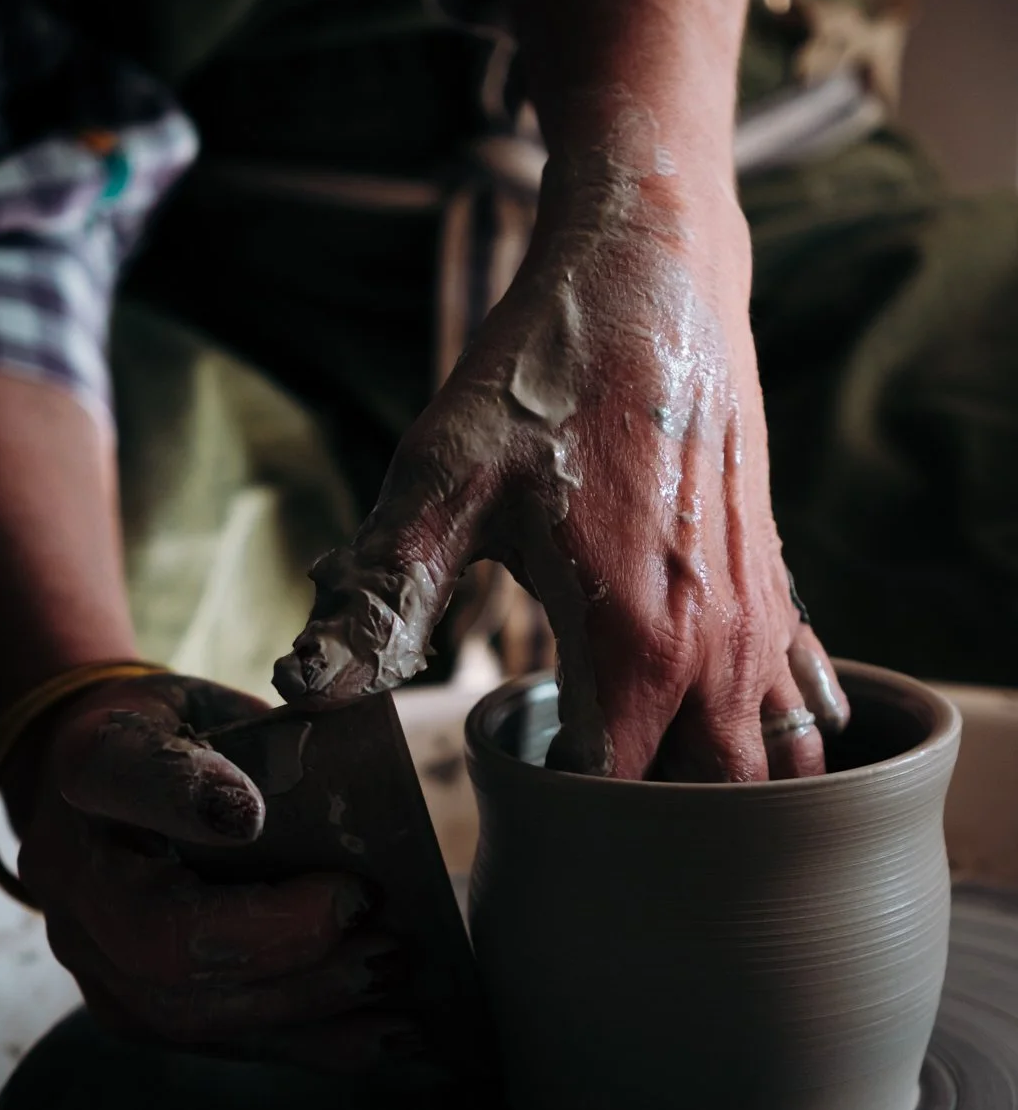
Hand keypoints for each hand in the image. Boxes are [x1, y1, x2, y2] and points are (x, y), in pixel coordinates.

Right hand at [14, 672, 417, 1069]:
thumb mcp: (216, 702)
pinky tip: (389, 1032)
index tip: (251, 813)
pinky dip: (313, 1042)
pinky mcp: (130, 1010)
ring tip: (391, 970)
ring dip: (307, 999)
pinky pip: (218, 1043)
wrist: (100, 797)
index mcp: (91, 765)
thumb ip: (281, 720)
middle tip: (370, 914)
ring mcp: (91, 956)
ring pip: (189, 1010)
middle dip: (280, 939)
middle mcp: (72, 873)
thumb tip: (365, 714)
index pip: (121, 777)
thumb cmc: (180, 741)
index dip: (182, 798)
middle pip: (159, 937)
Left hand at [274, 138, 847, 780]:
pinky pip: (801, 693)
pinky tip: (730, 730)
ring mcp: (759, 616)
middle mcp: (715, 647)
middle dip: (659, 837)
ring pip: (773, 759)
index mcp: (633, 644)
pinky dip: (774, 731)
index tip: (522, 827)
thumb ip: (384, 596)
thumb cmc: (539, 373)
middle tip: (591, 832)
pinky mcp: (775, 579)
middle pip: (715, 804)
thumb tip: (307, 688)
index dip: (568, 831)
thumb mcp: (443, 480)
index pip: (617, 802)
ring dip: (725, 793)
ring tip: (660, 801)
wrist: (651, 271)